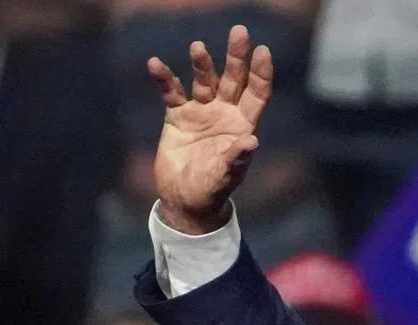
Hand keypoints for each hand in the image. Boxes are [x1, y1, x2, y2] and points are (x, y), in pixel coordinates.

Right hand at [147, 25, 271, 234]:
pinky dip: (164, 78)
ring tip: (197, 48)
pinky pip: (171, 92)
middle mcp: (225, 114)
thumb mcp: (224, 177)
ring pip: (204, 80)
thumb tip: (251, 142)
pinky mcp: (177, 116)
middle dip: (237, 56)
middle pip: (234, 79)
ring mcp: (201, 112)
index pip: (256, 94)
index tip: (263, 51)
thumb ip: (236, 159)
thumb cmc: (211, 191)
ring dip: (202, 64)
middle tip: (239, 31)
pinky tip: (155, 64)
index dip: (261, 73)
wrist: (185, 200)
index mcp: (243, 126)